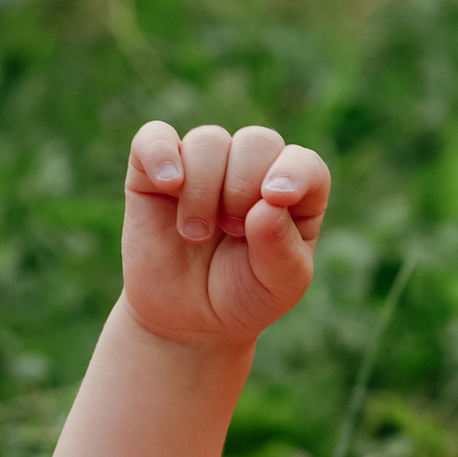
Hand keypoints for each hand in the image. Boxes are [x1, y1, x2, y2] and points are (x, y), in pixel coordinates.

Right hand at [121, 122, 330, 350]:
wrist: (187, 320)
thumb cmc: (242, 296)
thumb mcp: (277, 285)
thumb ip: (280, 248)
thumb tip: (268, 203)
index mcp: (294, 194)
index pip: (304, 162)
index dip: (294, 172)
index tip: (274, 198)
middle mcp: (251, 169)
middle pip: (257, 141)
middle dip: (244, 186)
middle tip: (232, 230)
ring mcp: (203, 165)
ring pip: (208, 141)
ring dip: (203, 189)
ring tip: (197, 235)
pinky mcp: (154, 171)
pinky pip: (154, 137)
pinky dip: (159, 152)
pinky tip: (168, 184)